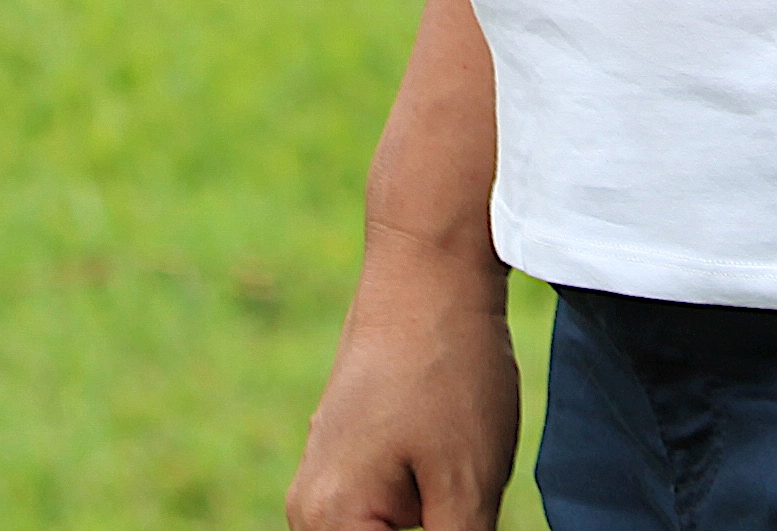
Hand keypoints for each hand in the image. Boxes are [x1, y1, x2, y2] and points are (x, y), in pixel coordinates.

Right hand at [288, 245, 518, 530]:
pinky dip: (425, 517)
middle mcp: (309, 509)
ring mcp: (324, 481)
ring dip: (435, 526)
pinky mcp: (348, 460)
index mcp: (328, 523)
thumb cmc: (447, 372)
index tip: (462, 519)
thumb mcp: (467, 488)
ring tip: (460, 485)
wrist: (428, 271)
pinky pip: (381, 519)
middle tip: (465, 505)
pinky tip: (455, 486)